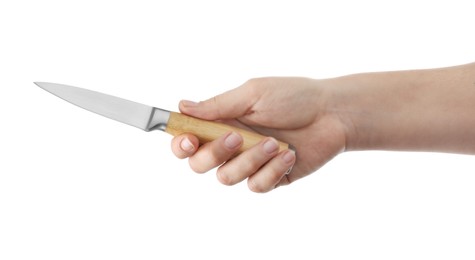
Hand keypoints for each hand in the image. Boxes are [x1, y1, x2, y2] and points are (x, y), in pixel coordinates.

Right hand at [170, 77, 347, 191]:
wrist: (332, 114)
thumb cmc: (294, 97)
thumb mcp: (254, 94)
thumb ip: (219, 105)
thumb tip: (182, 107)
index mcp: (222, 121)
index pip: (188, 138)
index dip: (180, 144)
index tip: (190, 139)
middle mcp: (231, 145)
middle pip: (199, 164)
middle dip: (215, 152)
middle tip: (237, 137)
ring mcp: (249, 163)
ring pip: (226, 177)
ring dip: (249, 160)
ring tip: (274, 142)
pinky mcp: (269, 178)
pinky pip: (256, 186)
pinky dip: (271, 171)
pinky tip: (288, 155)